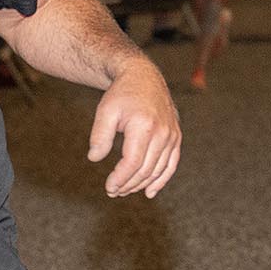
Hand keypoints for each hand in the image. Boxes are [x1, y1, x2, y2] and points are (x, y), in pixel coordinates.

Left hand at [88, 61, 181, 198]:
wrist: (144, 77)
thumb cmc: (122, 94)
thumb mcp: (105, 111)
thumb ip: (100, 135)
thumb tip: (94, 158)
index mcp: (144, 126)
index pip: (132, 163)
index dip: (120, 179)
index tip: (109, 187)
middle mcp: (162, 133)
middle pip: (145, 170)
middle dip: (128, 184)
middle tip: (112, 191)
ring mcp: (172, 135)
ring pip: (158, 170)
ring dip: (141, 184)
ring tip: (124, 191)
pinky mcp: (176, 137)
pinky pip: (171, 164)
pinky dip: (161, 180)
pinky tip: (149, 192)